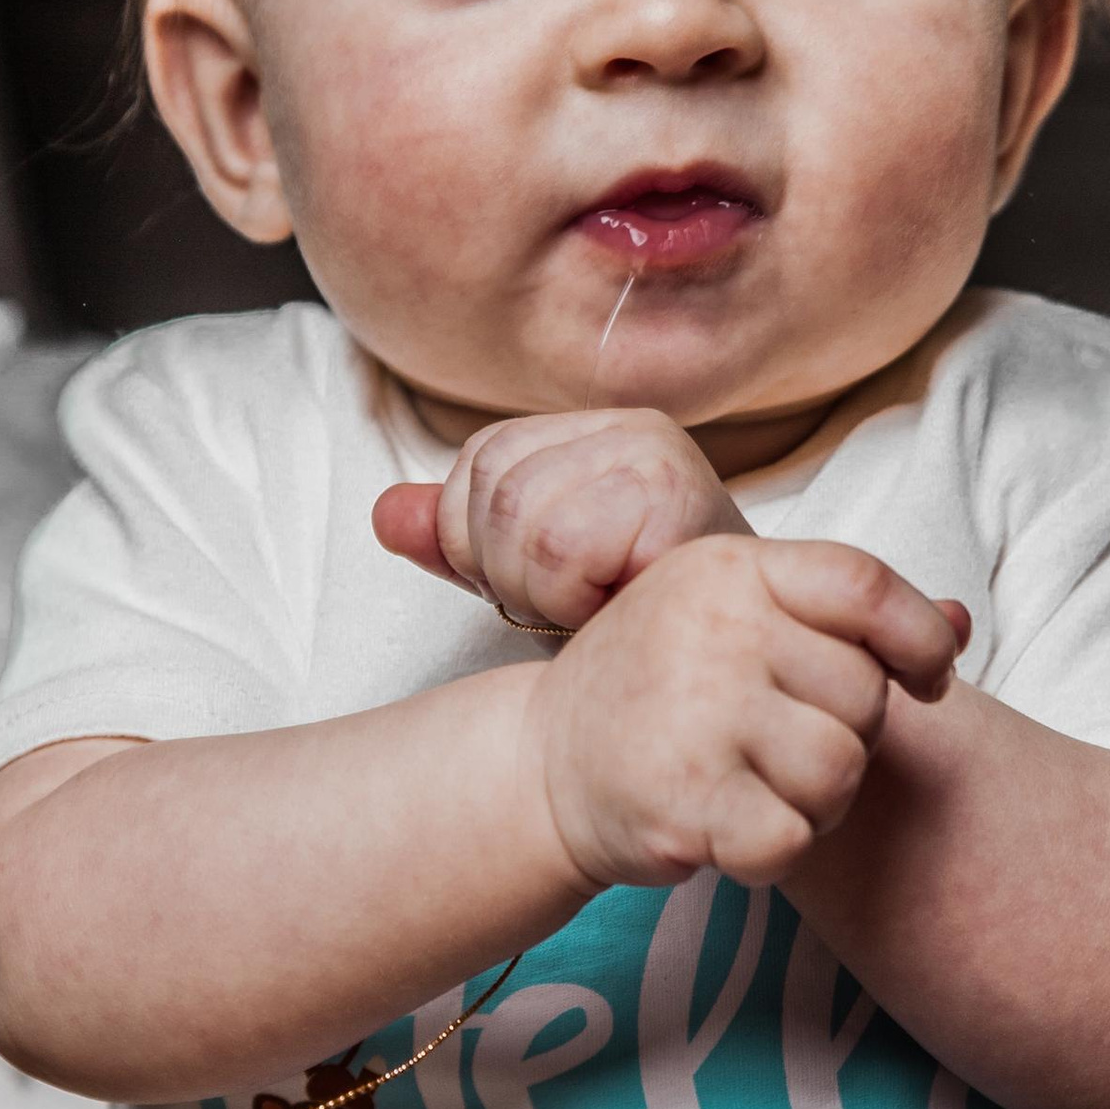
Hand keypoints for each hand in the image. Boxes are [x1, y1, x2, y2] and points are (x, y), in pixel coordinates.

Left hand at [373, 408, 745, 633]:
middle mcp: (633, 428)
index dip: (482, 542)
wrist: (725, 680)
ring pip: (519, 518)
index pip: (480, 462)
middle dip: (510, 573)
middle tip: (573, 605)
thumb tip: (384, 514)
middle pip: (492, 490)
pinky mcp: (676, 495)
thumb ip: (461, 545)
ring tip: (596, 608)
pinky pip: (560, 547)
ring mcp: (658, 455)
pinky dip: (571, 599)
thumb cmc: (639, 631)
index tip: (545, 586)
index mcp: (599, 431)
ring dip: (541, 591)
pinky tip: (618, 610)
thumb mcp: (533, 582)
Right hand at [528, 531, 970, 892]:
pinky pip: (790, 840)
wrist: (541, 765)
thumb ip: (847, 621)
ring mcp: (694, 711)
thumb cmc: (660, 691)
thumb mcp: (740, 622)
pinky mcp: (681, 797)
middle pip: (865, 698)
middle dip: (845, 740)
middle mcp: (713, 626)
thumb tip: (962, 624)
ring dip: (814, 802)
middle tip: (777, 749)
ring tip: (753, 787)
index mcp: (733, 568)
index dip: (920, 640)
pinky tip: (726, 829)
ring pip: (839, 772)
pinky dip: (771, 851)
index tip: (928, 679)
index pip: (868, 587)